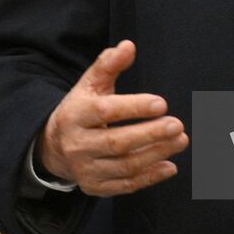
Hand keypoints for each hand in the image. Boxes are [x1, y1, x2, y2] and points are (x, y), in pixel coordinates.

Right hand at [38, 40, 188, 196]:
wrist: (53, 145)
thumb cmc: (81, 109)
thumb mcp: (89, 84)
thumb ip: (108, 64)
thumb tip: (128, 46)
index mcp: (75, 114)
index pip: (106, 111)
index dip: (134, 107)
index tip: (162, 103)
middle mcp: (77, 144)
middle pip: (117, 142)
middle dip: (150, 134)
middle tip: (178, 125)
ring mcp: (85, 169)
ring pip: (125, 166)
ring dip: (156, 155)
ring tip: (180, 141)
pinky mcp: (94, 187)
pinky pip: (125, 186)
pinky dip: (149, 177)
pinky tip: (169, 166)